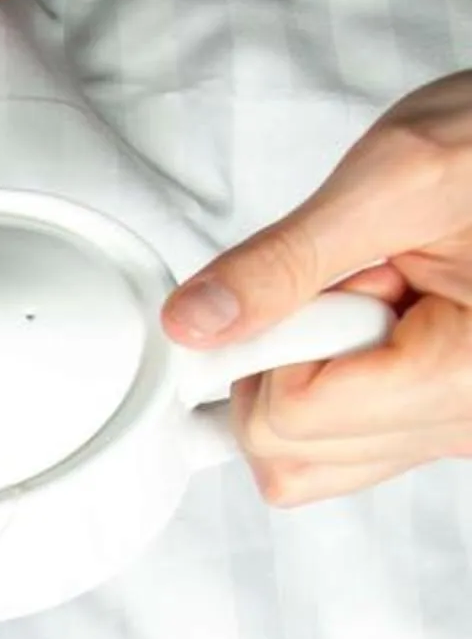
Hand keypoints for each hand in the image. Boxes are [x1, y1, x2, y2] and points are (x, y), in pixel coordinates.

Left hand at [163, 72, 471, 506]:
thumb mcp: (399, 176)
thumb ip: (286, 260)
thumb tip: (195, 324)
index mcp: (468, 376)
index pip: (291, 417)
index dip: (274, 341)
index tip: (329, 278)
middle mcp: (466, 423)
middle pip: (287, 455)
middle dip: (291, 359)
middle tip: (358, 280)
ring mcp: (452, 428)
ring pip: (303, 462)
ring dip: (307, 371)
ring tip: (377, 292)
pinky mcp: (437, 418)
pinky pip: (336, 441)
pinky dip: (325, 380)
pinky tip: (379, 316)